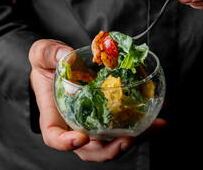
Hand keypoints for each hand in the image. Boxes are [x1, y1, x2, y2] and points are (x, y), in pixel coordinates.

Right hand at [29, 39, 167, 161]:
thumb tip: (67, 56)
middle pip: (90, 149)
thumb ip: (48, 54)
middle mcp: (75, 125)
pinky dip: (143, 122)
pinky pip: (125, 124)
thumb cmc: (47, 65)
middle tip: (129, 140)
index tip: (81, 138)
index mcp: (54, 116)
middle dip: (110, 149)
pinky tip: (160, 110)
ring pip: (112, 140)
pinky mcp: (110, 114)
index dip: (66, 143)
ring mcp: (94, 122)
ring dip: (136, 138)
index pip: (55, 137)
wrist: (61, 66)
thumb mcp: (41, 54)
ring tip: (157, 126)